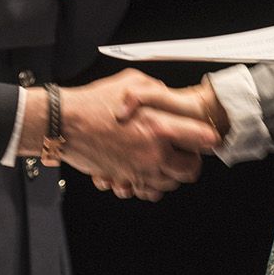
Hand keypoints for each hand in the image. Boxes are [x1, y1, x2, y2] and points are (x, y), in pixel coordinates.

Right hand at [26, 71, 218, 199]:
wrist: (65, 123)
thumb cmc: (94, 103)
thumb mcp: (132, 83)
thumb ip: (157, 91)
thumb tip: (168, 96)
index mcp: (158, 127)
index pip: (200, 139)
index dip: (207, 138)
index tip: (208, 138)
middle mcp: (152, 153)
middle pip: (190, 170)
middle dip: (192, 161)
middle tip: (187, 152)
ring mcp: (138, 170)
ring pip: (169, 184)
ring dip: (171, 174)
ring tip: (166, 160)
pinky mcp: (123, 179)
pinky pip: (147, 191)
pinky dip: (151, 185)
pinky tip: (147, 170)